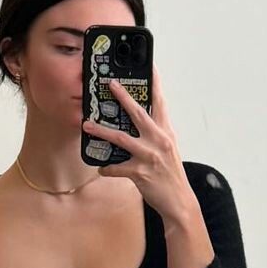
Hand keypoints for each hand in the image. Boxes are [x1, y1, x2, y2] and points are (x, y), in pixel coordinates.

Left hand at [82, 62, 193, 225]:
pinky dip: (107, 168)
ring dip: (102, 130)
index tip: (149, 66)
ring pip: (121, 138)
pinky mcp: (140, 172)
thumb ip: (156, 133)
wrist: (179, 201)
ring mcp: (149, 156)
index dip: (154, 84)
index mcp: (165, 132)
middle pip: (138, 113)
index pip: (160, 103)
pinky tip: (101, 168)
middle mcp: (159, 140)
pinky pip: (117, 168)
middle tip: (109, 84)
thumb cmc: (171, 174)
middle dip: (123, 97)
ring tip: (87, 124)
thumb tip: (141, 120)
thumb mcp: (168, 148)